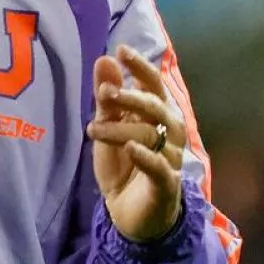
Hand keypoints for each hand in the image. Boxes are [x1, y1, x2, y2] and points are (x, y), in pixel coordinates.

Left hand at [86, 46, 186, 241]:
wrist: (129, 213)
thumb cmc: (122, 164)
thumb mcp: (108, 127)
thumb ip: (107, 97)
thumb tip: (105, 59)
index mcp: (157, 115)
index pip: (154, 85)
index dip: (140, 67)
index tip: (121, 50)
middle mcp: (169, 133)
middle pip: (157, 107)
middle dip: (132, 97)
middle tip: (105, 94)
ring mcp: (170, 159)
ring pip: (152, 136)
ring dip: (122, 129)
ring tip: (94, 128)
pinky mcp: (166, 185)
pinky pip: (160, 168)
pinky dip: (146, 157)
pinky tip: (131, 148)